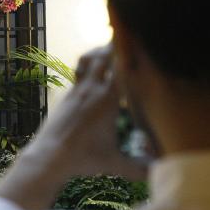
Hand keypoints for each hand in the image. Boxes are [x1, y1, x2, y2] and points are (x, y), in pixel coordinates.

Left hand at [0, 45, 147, 209]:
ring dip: (100, 51)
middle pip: (104, 55)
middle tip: (132, 36)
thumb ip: (140, 168)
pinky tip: (97, 70)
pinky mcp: (67, 95)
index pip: (122, 66)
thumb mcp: (114, 164)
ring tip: (113, 49)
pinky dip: (90, 65)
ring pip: (88, 59)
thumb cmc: (83, 160)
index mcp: (107, 100)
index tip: (144, 41)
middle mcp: (91, 90)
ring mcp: (77, 91)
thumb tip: (162, 173)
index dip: (134, 52)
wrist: (48, 157)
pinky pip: (79, 72)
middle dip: (117, 45)